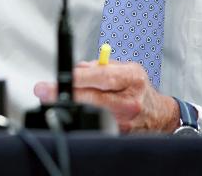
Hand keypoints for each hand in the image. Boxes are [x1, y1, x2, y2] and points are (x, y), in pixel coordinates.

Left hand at [33, 60, 179, 133]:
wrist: (157, 114)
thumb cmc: (138, 88)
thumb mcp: (125, 68)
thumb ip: (100, 66)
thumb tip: (77, 69)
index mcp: (132, 78)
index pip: (102, 76)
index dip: (78, 77)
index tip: (59, 78)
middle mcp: (129, 101)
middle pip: (93, 98)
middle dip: (66, 94)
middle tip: (43, 91)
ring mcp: (125, 121)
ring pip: (91, 113)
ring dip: (71, 106)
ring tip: (56, 99)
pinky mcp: (119, 134)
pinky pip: (96, 124)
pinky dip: (83, 117)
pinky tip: (77, 111)